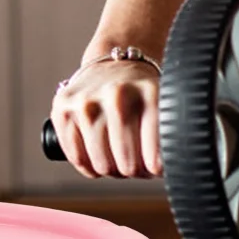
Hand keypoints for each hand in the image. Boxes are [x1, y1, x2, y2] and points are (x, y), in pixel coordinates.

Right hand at [48, 59, 160, 178]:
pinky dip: (90, 166)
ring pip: (102, 165)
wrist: (113, 66)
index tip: (157, 167)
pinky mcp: (62, 109)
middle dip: (135, 171)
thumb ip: (172, 133)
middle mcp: (117, 94)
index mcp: (150, 92)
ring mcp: (87, 101)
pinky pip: (77, 159)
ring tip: (120, 157)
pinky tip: (99, 154)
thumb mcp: (164, 105)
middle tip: (138, 162)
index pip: (155, 157)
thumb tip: (176, 172)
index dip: (156, 170)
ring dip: (113, 170)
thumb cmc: (142, 95)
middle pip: (128, 165)